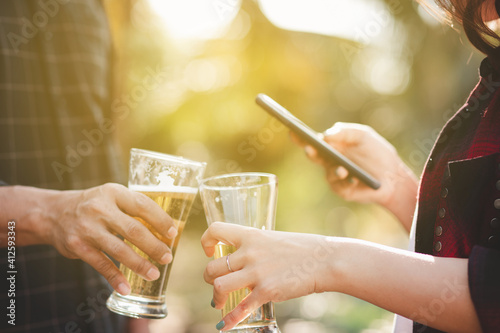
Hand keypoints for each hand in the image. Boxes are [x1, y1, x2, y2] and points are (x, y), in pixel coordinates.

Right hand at [41, 183, 176, 294]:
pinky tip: (127, 288)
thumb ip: (134, 209)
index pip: (143, 205)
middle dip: (154, 246)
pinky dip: (115, 278)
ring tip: (154, 274)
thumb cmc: (94, 206)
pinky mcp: (78, 246)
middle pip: (133, 230)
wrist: (53, 213)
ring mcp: (87, 228)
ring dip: (139, 264)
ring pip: (119, 249)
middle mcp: (100, 209)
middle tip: (167, 257)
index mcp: (114, 193)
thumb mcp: (112, 197)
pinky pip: (101, 264)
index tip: (173, 233)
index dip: (160, 220)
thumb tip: (166, 230)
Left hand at [202, 222, 335, 330]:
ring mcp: (256, 273)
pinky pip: (240, 308)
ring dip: (216, 297)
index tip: (210, 251)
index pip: (216, 230)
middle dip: (208, 278)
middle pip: (212, 267)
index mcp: (251, 236)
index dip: (206, 241)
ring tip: (220, 302)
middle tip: (214, 283)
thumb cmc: (302, 249)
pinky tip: (224, 325)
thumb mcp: (274, 239)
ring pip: (218, 286)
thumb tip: (245, 257)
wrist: (324, 260)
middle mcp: (249, 253)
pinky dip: (230, 319)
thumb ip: (257, 247)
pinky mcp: (266, 291)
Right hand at [292, 123, 417, 219]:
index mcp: (332, 147)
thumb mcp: (363, 135)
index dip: (300, 137)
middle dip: (311, 152)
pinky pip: (340, 185)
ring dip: (334, 170)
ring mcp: (334, 176)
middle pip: (314, 156)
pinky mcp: (342, 189)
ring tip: (342, 169)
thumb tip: (325, 135)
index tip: (292, 131)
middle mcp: (329, 161)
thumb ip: (345, 131)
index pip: (312, 141)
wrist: (394, 175)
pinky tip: (354, 179)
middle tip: (310, 148)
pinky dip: (347, 181)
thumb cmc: (377, 153)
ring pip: (328, 172)